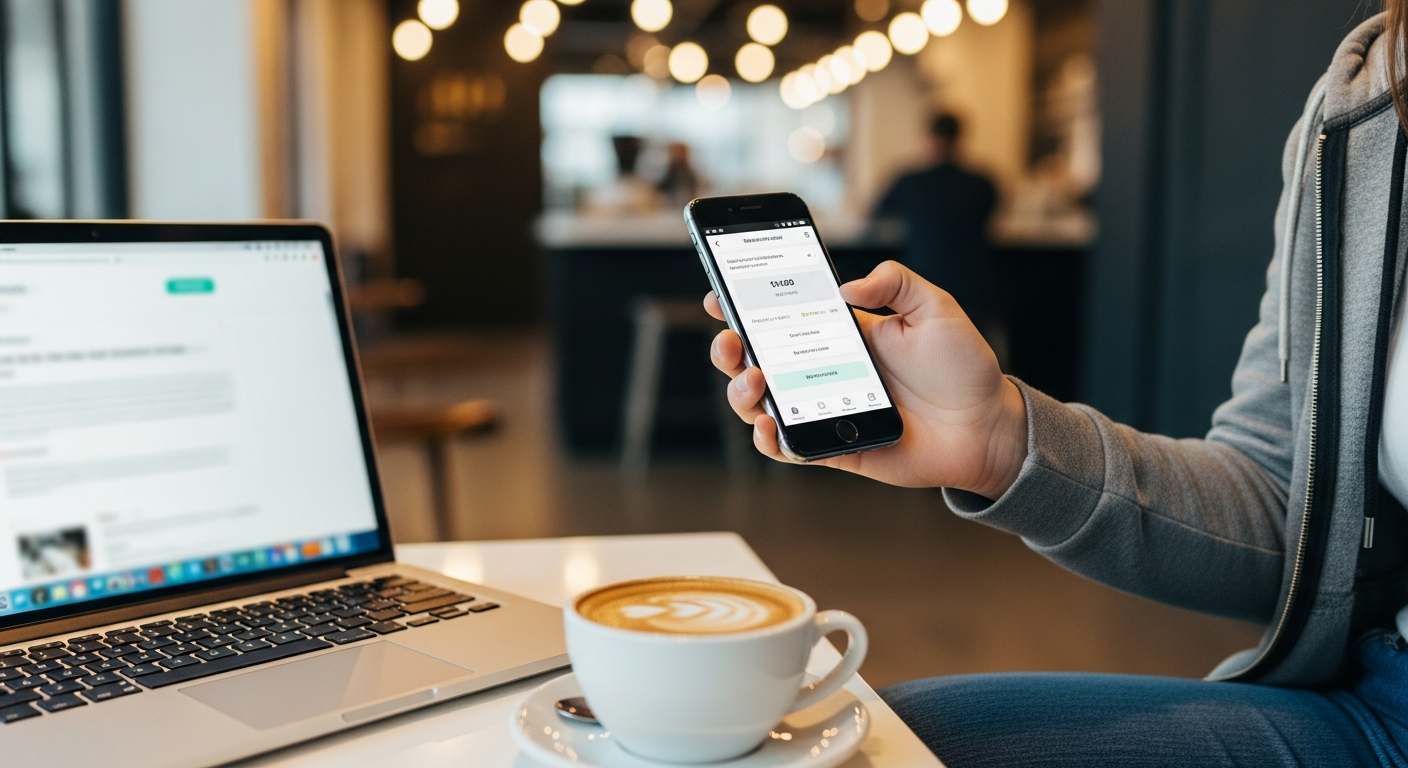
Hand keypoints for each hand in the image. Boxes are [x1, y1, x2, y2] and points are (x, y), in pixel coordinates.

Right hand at [706, 261, 1027, 498]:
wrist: (988, 428)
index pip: (781, 315)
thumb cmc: (964, 369)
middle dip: (729, 348)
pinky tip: (768, 424)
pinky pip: (787, 447)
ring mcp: (823, 409)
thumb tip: (846, 287)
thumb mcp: (936, 308)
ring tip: (755, 380)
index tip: (719, 294)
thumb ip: (896, 282)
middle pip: (756, 359)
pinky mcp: (833, 448)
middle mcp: (824, 371)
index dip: (744, 305)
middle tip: (731, 341)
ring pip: (761, 404)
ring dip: (741, 391)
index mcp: (842, 334)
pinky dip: (768, 439)